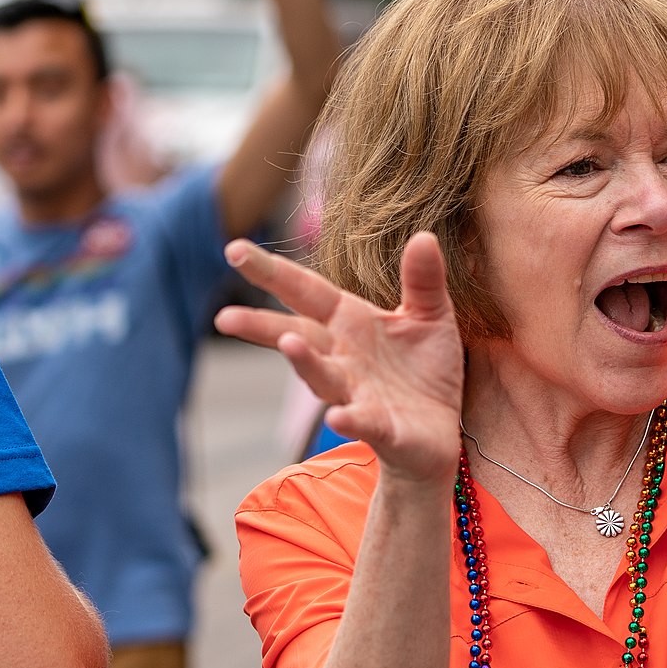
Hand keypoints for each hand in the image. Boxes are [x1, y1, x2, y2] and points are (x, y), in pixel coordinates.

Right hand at [217, 233, 465, 483]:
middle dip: (261, 326)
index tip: (234, 249)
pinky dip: (349, 419)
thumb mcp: (431, 317)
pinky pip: (362, 422)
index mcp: (350, 323)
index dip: (271, 272)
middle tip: (224, 318)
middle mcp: (343, 358)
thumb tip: (424, 236)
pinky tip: (338, 416)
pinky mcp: (381, 427)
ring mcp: (356, 394)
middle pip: (295, 335)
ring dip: (305, 362)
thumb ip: (423, 280)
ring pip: (322, 377)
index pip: (304, 291)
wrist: (442, 431)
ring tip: (288, 344)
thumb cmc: (427, 371)